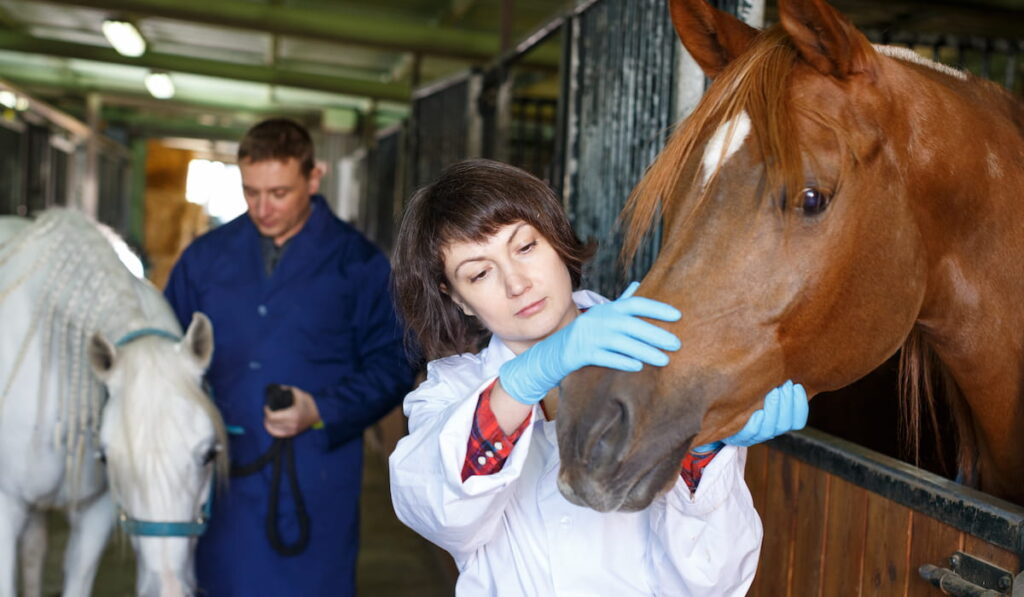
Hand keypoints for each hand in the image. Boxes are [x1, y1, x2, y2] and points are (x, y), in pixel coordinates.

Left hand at [264, 387, 321, 437]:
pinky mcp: (293, 433)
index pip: (272, 416)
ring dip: (268, 423)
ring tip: (268, 418)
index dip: (267, 411)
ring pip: (273, 430)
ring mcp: (292, 430)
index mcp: (292, 414)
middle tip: (268, 411)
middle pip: (271, 423)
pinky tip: (271, 425)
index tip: (267, 406)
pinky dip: (273, 430)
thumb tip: (278, 389)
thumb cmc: (309, 403)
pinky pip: (279, 435)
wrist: (320, 414)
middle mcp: (291, 424)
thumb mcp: (300, 393)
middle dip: (267, 416)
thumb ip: (288, 390)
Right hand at [499, 281, 680, 404]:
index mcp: (608, 309)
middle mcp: (600, 319)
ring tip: (664, 360)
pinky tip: (638, 367)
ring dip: (645, 351)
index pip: (635, 304)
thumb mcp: (603, 314)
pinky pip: (605, 357)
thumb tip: (639, 283)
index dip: (657, 308)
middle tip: (677, 344)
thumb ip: (622, 301)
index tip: (678, 315)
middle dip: (656, 334)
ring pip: (621, 342)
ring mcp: (590, 336)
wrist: (556, 351)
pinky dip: (622, 361)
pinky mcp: (582, 353)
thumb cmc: (588, 332)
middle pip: (631, 325)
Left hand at [692, 380, 808, 451]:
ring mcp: (753, 434)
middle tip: (784, 385)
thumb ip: (773, 376)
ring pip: (770, 429)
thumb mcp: (758, 381)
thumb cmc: (737, 388)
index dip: (800, 405)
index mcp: (777, 418)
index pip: (797, 420)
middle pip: (785, 423)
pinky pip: (750, 434)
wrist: (710, 405)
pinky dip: (755, 422)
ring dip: (774, 409)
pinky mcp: (736, 436)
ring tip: (772, 392)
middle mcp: (768, 429)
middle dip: (787, 403)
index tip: (796, 385)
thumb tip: (786, 354)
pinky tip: (755, 410)